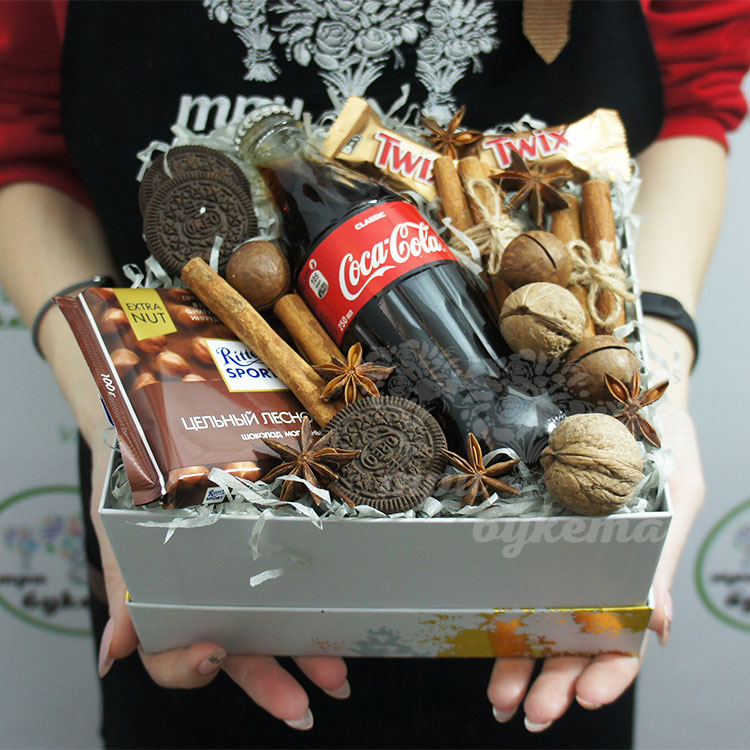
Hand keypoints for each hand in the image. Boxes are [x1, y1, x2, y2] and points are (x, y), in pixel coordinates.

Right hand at [88, 441, 348, 730]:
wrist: (150, 428)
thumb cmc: (129, 487)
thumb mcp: (122, 537)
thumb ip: (124, 596)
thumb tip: (111, 656)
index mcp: (168, 605)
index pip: (172, 656)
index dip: (189, 666)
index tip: (213, 655)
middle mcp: (208, 600)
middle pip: (237, 654)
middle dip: (269, 683)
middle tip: (302, 709)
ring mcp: (240, 578)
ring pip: (271, 627)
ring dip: (303, 654)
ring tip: (335, 673)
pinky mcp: (266, 547)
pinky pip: (290, 579)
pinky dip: (314, 601)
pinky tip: (341, 617)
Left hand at [486, 406, 704, 731]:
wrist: (623, 390)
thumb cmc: (662, 442)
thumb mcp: (675, 494)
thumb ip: (659, 560)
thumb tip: (659, 628)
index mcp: (636, 572)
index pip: (628, 640)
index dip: (608, 673)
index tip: (585, 695)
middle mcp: (596, 573)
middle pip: (579, 645)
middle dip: (557, 684)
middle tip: (533, 712)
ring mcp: (562, 559)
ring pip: (544, 626)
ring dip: (525, 667)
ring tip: (504, 699)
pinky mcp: (532, 537)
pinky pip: (516, 581)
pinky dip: (504, 619)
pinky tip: (485, 645)